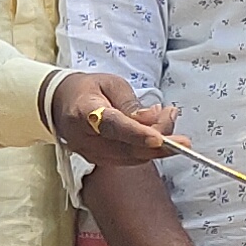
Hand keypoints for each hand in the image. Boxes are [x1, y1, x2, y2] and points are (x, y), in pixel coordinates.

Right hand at [49, 68, 177, 164]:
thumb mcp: (111, 84)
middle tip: (184, 139)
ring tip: (169, 123)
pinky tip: (158, 136)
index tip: (159, 138)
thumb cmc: (88, 90)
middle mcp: (85, 138)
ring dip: (157, 148)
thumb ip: (131, 104)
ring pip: (131, 159)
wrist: (61, 104)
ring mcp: (91, 154)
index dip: (137, 134)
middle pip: (126, 149)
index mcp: (84, 111)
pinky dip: (148, 152)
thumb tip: (150, 120)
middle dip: (159, 146)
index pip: (113, 126)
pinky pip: (129, 161)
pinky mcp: (99, 161)